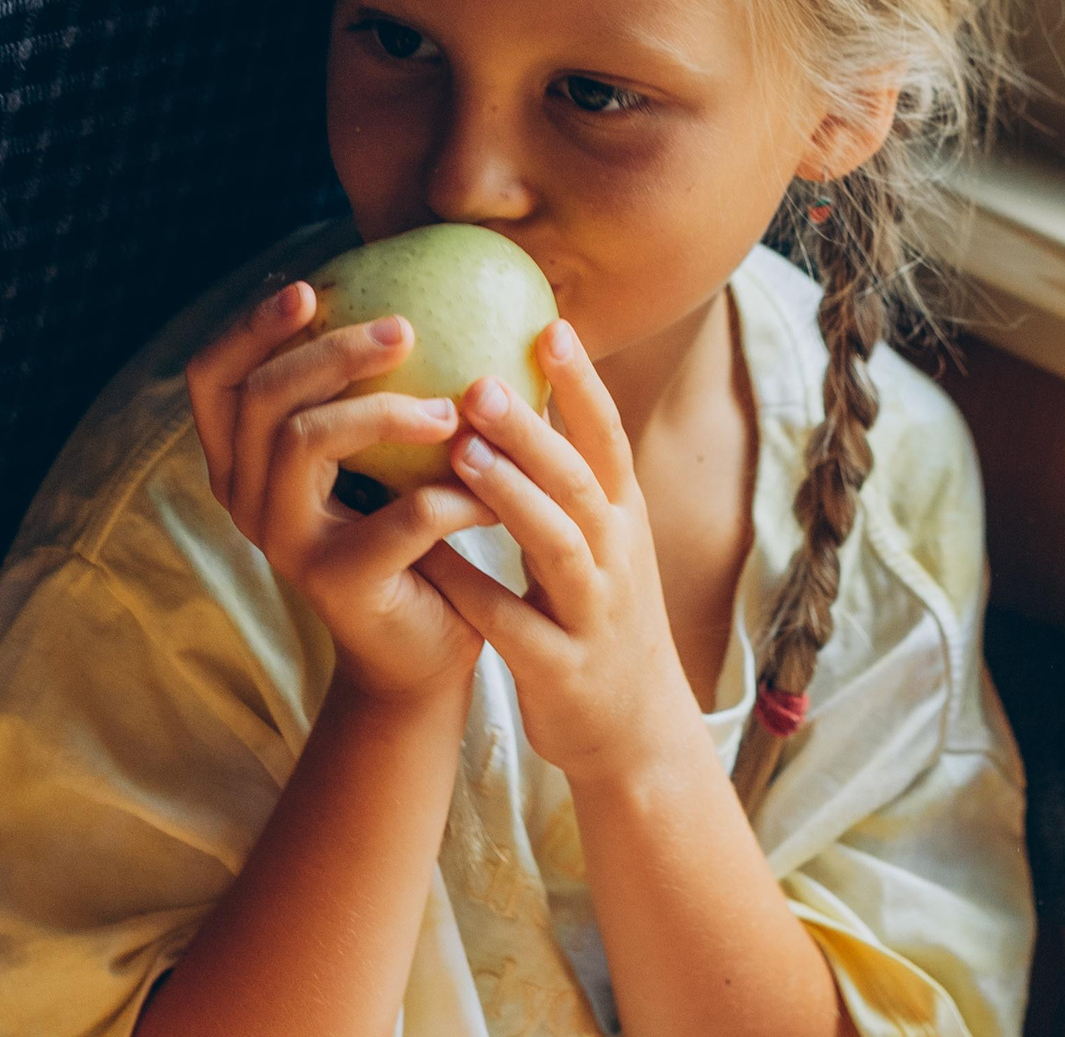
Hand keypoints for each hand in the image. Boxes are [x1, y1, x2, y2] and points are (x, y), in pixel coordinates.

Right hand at [186, 281, 497, 702]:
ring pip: (305, 440)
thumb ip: (360, 393)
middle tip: (403, 329)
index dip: (247, 328)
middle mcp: (243, 498)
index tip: (309, 288)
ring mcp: (282, 542)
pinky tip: (493, 487)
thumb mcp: (372, 457)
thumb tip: (403, 292)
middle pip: (261, 398)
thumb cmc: (404, 537)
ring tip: (452, 409)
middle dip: (331, 351)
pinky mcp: (336, 583)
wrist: (420, 652)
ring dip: (384, 410)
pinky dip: (454, 492)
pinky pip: (396, 515)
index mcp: (239, 461)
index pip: (211, 379)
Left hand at [414, 319, 705, 783]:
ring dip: (513, 497)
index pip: (608, 441)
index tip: (551, 325)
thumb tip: (519, 390)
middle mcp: (619, 560)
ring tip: (461, 453)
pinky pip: (513, 625)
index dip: (584, 385)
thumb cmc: (599, 620)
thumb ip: (567, 477)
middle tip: (481, 381)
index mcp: (624, 522)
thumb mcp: (601, 544)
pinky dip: (474, 590)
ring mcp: (595, 616)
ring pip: (560, 546)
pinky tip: (428, 560)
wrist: (636, 738)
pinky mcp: (563, 671)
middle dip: (535, 432)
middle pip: (582, 482)